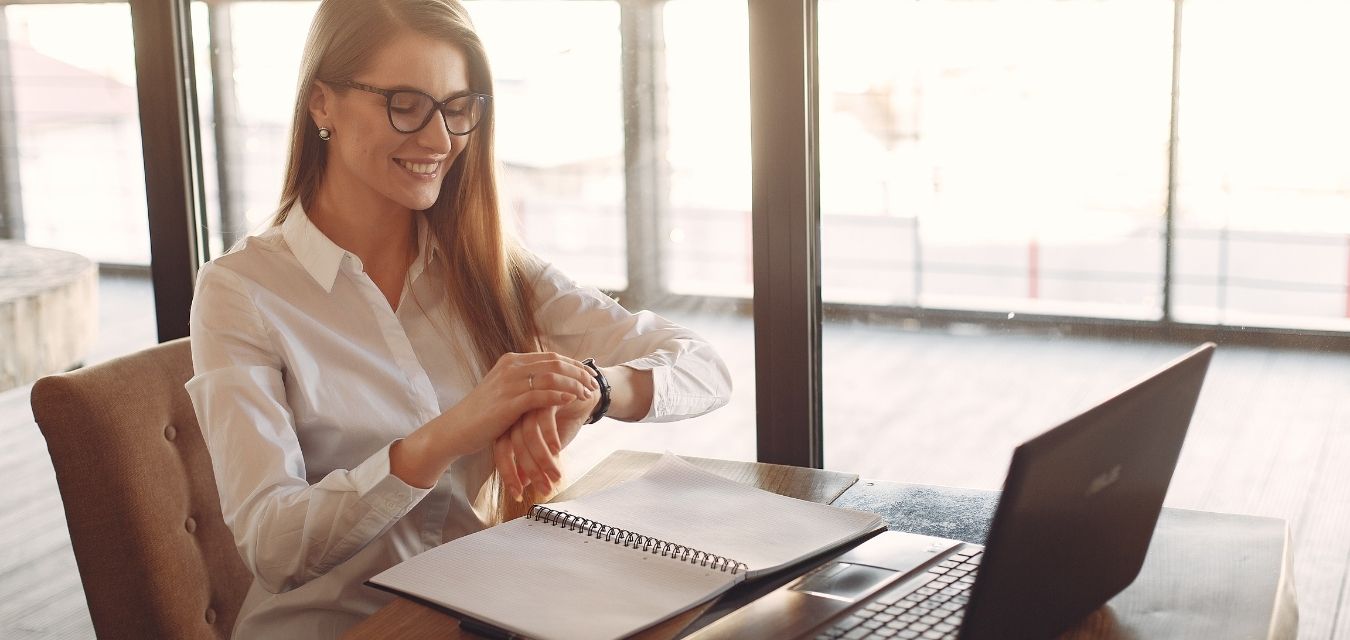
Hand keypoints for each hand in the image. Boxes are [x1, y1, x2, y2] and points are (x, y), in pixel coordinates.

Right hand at [390, 352, 597, 488]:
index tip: (590, 375)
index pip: (551, 357)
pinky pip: (541, 395)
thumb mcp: (503, 391)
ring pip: (551, 377)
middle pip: (555, 363)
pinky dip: (560, 396)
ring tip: (588, 395)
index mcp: (512, 361)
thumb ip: (524, 383)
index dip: (574, 366)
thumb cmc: (482, 415)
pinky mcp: (509, 402)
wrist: (456, 429)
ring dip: (574, 385)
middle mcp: (511, 367)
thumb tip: (547, 382)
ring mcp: (509, 383)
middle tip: (595, 385)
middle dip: (579, 373)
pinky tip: (572, 401)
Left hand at [494, 392, 597, 500]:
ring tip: (556, 477)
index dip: (509, 474)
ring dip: (543, 460)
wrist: (587, 391)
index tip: (517, 494)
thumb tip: (522, 485)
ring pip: (529, 435)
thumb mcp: (548, 443)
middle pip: (514, 445)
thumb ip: (532, 460)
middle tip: (544, 490)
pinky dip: (549, 438)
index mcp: (511, 422)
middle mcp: (517, 411)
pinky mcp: (547, 394)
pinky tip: (557, 451)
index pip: (502, 450)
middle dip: (529, 471)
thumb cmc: (565, 418)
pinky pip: (544, 420)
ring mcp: (530, 401)